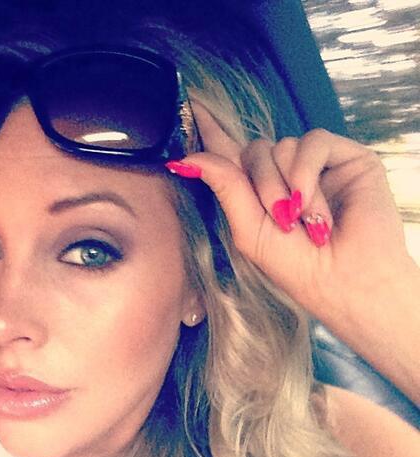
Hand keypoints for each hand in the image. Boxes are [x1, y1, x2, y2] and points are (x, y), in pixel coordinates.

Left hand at [169, 104, 416, 327]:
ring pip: (281, 146)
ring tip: (302, 220)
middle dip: (261, 186)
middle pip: (254, 150)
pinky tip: (311, 201)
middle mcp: (285, 174)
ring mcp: (315, 164)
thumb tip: (186, 158)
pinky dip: (305, 171)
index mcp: (258, 193)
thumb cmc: (295, 265)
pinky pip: (311, 141)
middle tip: (282, 219)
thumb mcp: (249, 228)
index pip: (231, 154)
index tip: (191, 105)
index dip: (212, 132)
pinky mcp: (344, 156)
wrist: (344, 279)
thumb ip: (224, 187)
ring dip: (285, 186)